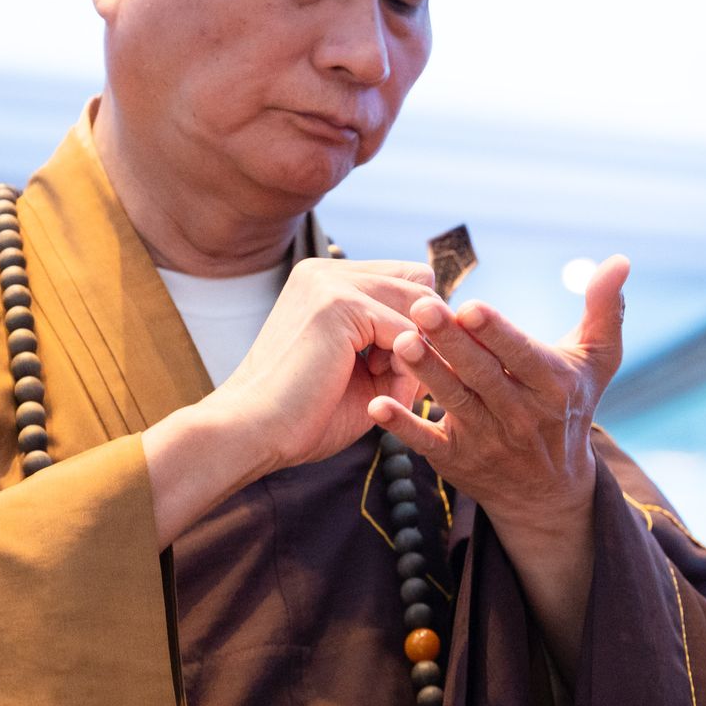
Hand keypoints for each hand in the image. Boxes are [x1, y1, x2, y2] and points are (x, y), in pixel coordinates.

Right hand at [209, 257, 434, 471]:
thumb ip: (399, 348)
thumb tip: (452, 338)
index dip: (418, 322)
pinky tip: (384, 389)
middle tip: (403, 379)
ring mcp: (330, 283)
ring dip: (417, 350)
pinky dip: (407, 366)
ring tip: (390, 385)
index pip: (404, 280)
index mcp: (325, 282)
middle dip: (424, 333)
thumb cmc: (304, 416)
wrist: (252, 434)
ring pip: (416, 304)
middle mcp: (327, 271)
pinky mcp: (337, 305)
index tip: (408, 367)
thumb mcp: (364, 373)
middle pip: (418, 284)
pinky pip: (406, 329)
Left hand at [365, 256, 629, 675]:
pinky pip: (426, 442)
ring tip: (400, 341)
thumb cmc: (570, 406)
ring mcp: (487, 441)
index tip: (470, 306)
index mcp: (553, 386)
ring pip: (454, 403)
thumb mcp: (596, 361)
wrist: (550, 491)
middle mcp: (522, 416)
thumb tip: (621, 259)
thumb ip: (605, 308)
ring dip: (427, 374)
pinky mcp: (456, 461)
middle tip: (420, 308)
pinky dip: (402, 426)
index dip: (496, 332)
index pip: (521, 355)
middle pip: (482, 375)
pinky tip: (377, 403)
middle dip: (451, 342)